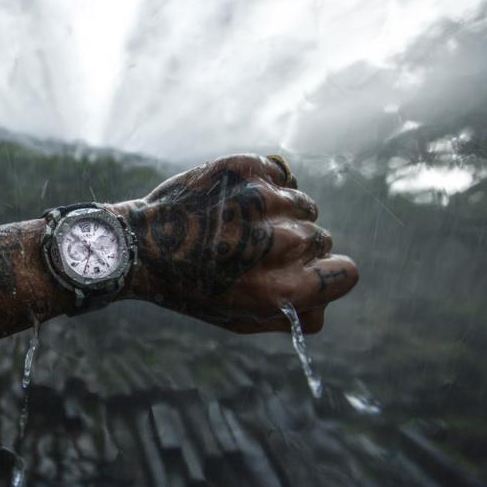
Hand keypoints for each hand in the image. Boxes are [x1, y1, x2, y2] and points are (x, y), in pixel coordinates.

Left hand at [111, 154, 358, 332]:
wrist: (140, 245)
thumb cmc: (190, 287)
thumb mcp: (237, 317)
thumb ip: (288, 317)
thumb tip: (323, 308)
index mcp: (279, 288)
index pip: (345, 274)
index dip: (329, 274)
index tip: (310, 270)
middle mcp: (276, 244)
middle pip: (322, 239)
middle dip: (298, 246)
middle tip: (256, 250)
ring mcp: (261, 201)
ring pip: (305, 205)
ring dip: (283, 214)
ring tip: (244, 225)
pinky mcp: (245, 169)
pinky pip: (283, 175)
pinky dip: (267, 186)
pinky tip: (238, 202)